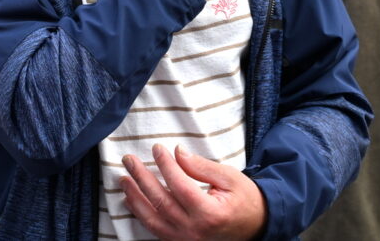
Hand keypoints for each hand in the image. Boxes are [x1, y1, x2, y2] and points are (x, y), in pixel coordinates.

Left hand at [120, 144, 266, 240]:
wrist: (256, 226)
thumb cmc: (244, 199)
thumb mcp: (229, 177)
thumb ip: (201, 166)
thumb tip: (177, 152)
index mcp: (210, 213)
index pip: (179, 185)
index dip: (165, 165)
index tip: (156, 148)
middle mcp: (194, 230)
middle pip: (160, 201)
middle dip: (141, 177)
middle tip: (129, 159)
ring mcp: (185, 240)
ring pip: (152, 219)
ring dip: (135, 197)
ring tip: (123, 178)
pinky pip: (155, 230)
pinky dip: (141, 215)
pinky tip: (131, 201)